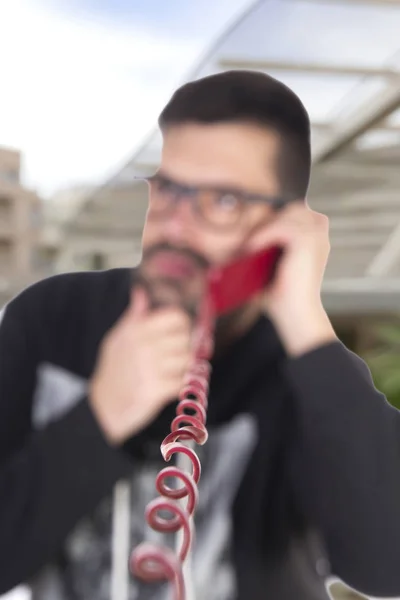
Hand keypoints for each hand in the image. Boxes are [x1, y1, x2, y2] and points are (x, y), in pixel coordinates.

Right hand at [89, 287, 192, 444]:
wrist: (103, 407)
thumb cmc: (113, 369)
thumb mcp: (117, 338)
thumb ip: (134, 315)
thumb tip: (141, 292)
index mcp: (136, 330)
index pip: (176, 317)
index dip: (183, 323)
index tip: (180, 332)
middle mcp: (145, 347)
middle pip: (186, 338)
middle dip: (185, 347)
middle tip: (176, 355)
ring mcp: (151, 369)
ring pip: (187, 360)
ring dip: (184, 367)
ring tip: (173, 370)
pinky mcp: (156, 391)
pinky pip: (183, 381)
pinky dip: (180, 384)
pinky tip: (170, 384)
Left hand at [246, 202, 336, 354]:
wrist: (296, 314)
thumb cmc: (283, 296)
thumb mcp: (273, 267)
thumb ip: (266, 250)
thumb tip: (239, 241)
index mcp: (316, 240)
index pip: (297, 212)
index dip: (276, 218)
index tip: (255, 235)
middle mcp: (320, 235)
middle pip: (293, 208)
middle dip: (271, 219)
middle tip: (251, 239)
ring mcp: (316, 236)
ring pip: (287, 214)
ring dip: (265, 227)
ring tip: (249, 245)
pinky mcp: (307, 241)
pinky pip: (280, 226)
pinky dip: (263, 236)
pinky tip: (251, 248)